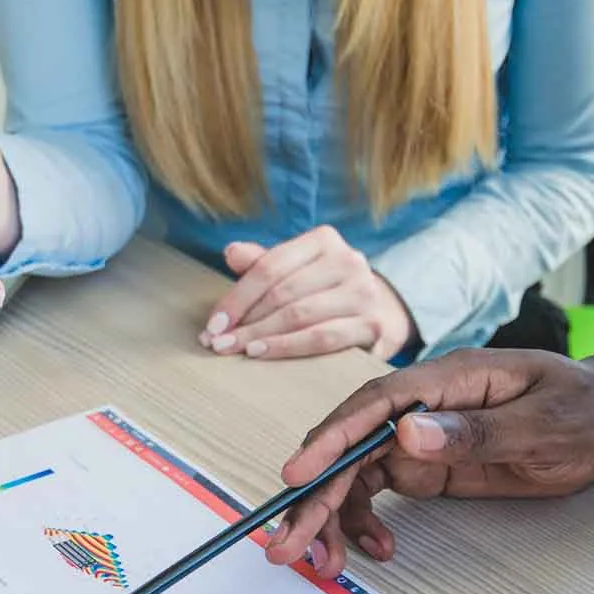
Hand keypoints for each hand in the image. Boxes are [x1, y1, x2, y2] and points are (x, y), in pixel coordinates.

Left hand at [201, 226, 413, 360]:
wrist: (380, 310)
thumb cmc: (323, 289)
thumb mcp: (294, 270)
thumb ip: (263, 263)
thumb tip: (230, 252)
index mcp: (324, 240)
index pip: (270, 267)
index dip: (237, 297)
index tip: (213, 323)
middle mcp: (348, 261)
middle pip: (283, 293)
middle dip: (245, 320)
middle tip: (217, 343)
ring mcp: (364, 293)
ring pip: (301, 316)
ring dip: (262, 335)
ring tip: (235, 349)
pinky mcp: (373, 325)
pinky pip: (323, 338)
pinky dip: (288, 347)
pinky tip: (263, 353)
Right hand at [264, 343, 593, 574]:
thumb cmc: (582, 410)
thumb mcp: (544, 423)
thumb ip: (477, 431)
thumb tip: (407, 431)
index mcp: (447, 380)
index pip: (374, 404)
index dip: (332, 438)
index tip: (298, 475)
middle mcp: (420, 405)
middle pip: (351, 446)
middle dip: (315, 496)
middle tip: (287, 545)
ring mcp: (417, 435)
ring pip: (354, 474)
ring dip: (330, 516)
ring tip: (320, 562)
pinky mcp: (422, 464)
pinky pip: (375, 492)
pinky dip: (364, 522)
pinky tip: (375, 551)